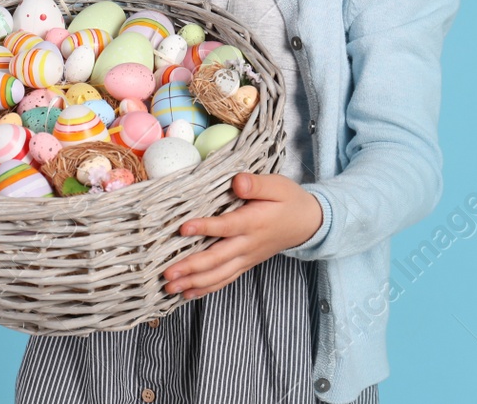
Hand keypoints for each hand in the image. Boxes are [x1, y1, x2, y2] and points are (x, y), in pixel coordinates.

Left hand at [161, 172, 322, 299]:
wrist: (308, 223)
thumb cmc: (289, 201)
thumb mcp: (277, 185)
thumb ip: (256, 184)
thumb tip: (238, 182)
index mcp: (254, 222)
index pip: (226, 227)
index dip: (205, 228)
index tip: (183, 228)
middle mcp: (248, 244)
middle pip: (217, 258)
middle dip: (191, 267)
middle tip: (168, 273)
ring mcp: (246, 257)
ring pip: (218, 275)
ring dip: (193, 283)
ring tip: (170, 287)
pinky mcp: (246, 264)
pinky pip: (225, 279)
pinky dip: (206, 288)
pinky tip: (187, 293)